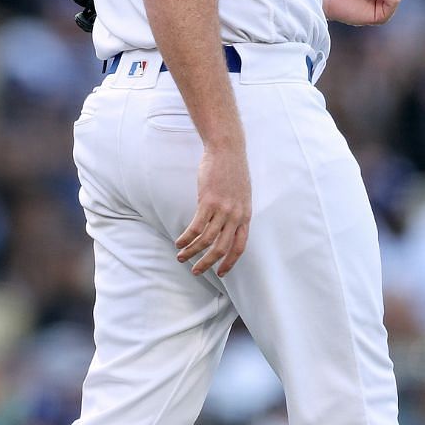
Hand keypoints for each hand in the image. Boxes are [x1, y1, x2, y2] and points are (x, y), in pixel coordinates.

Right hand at [176, 144, 250, 275]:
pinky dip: (186, 238)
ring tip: (181, 257)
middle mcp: (235, 216)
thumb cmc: (232, 171)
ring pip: (206, 240)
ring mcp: (222, 210)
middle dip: (207, 263)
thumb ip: (235, 212)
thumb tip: (225, 226)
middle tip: (196, 271)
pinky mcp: (208, 202)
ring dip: (192, 251)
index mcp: (245, 216)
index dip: (230, 262)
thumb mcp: (241, 195)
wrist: (227, 150)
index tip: (220, 273)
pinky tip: (179, 242)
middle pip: (222, 248)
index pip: (240, 247)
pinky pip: (195, 227)